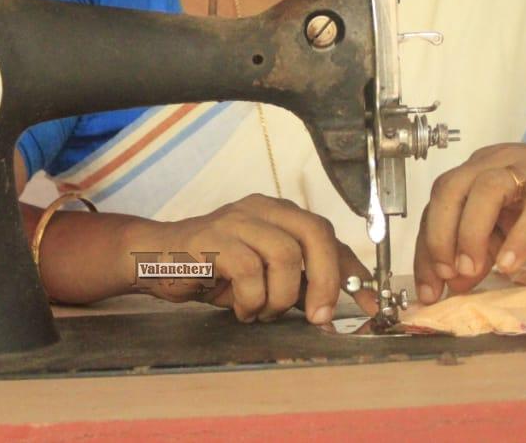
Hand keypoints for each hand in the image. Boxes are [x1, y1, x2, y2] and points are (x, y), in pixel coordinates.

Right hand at [132, 194, 374, 323]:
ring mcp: (237, 220)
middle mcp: (262, 208)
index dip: (355, 271)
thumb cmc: (211, 267)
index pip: (329, 235)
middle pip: (316, 234)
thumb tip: (333, 307)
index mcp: (279, 213)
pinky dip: (252, 299)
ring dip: (281, 296)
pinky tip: (240, 308)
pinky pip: (249, 271)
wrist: (154, 257)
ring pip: (286, 255)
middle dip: (327, 281)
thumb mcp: (261, 272)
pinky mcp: (213, 238)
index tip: (371, 303)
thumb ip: (295, 280)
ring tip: (262, 311)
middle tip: (319, 316)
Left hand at [412, 143, 525, 300]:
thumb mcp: (509, 226)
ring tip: (471, 272)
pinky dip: (518, 239)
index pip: (437, 203)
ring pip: (486, 190)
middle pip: (451, 189)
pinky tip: (509, 266)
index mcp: (477, 169)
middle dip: (439, 235)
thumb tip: (454, 282)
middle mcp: (496, 163)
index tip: (427, 287)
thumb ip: (480, 248)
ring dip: (470, 234)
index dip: (426, 246)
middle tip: (446, 275)